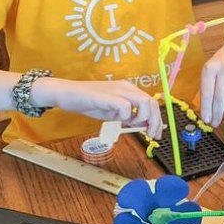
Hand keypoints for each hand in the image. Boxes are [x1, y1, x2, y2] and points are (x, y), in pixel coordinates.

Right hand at [33, 78, 162, 137]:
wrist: (67, 94)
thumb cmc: (89, 103)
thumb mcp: (113, 113)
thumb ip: (128, 118)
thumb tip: (143, 127)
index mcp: (129, 90)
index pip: (151, 102)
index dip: (157, 119)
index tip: (156, 133)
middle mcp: (126, 87)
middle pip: (151, 102)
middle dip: (154, 121)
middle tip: (151, 135)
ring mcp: (117, 90)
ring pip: (143, 101)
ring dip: (143, 117)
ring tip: (133, 125)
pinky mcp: (107, 96)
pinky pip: (125, 106)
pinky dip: (125, 116)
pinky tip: (117, 119)